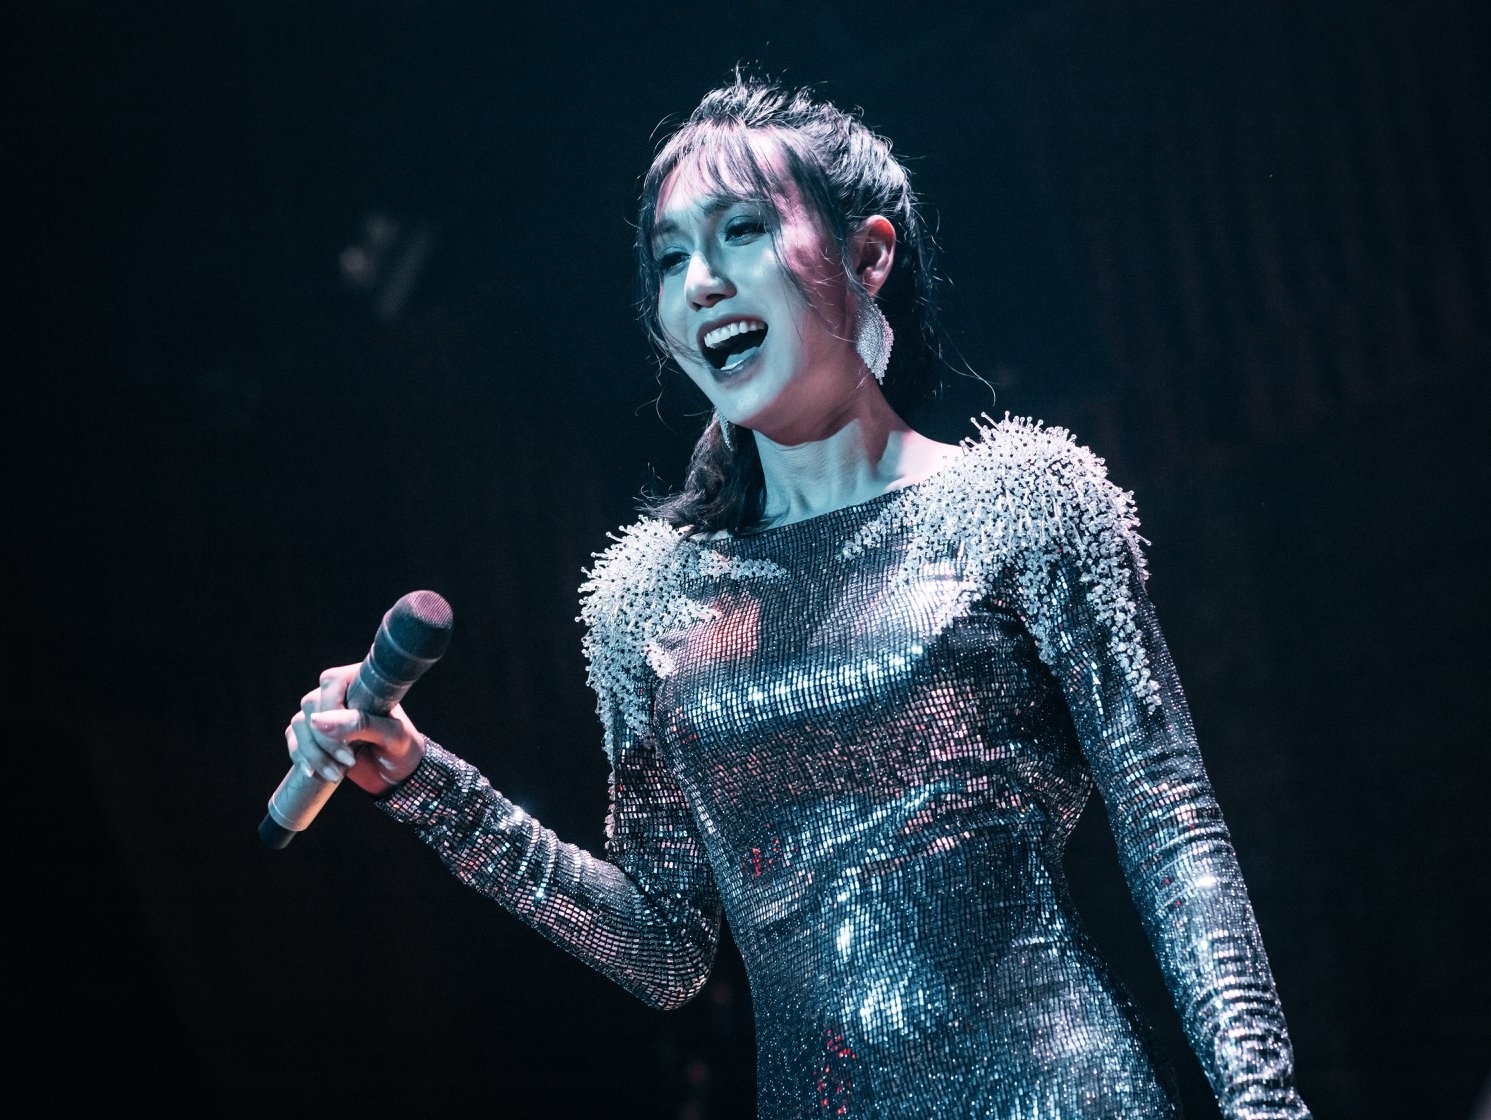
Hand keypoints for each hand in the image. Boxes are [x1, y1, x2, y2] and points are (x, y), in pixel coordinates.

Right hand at [285, 664, 426, 794]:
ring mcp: (324, 715)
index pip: (331, 682)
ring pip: (299, 724)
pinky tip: (314, 773)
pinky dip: (301, 758)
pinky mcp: (314, 737)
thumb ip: (361, 724)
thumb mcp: (392, 736)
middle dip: (324, 739)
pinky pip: (294, 741)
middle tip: (348, 762)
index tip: (347, 740)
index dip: (330, 707)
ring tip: (336, 774)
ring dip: (313, 753)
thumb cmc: (403, 748)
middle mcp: (340, 694)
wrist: (400, 775)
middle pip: (311, 705)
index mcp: (362, 683)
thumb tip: (319, 720)